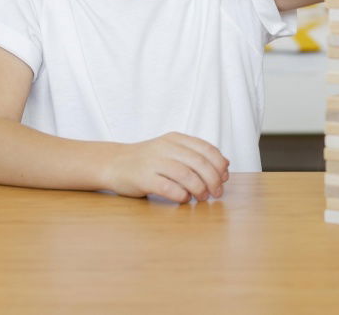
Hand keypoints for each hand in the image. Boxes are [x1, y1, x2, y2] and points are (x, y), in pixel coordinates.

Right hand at [103, 132, 229, 202]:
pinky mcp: (143, 178)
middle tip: (217, 193)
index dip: (219, 164)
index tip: (225, 177)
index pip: (206, 149)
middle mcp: (166, 147)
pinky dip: (181, 195)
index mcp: (176, 139)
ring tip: (202, 197)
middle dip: (213, 180)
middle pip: (199, 163)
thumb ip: (195, 155)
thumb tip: (225, 164)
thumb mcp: (172, 150)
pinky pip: (168, 187)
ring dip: (199, 189)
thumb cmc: (148, 160)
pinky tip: (185, 199)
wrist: (113, 163)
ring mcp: (153, 162)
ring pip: (186, 175)